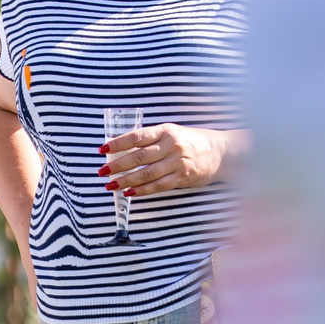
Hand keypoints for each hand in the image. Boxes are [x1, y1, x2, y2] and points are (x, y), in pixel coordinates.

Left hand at [101, 124, 242, 193]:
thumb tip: (124, 148)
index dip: (118, 143)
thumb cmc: (193, 141)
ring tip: (111, 185)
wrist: (222, 152)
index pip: (137, 136)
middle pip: (138, 157)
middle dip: (117, 165)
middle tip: (102, 171)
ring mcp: (177, 163)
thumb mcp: (173, 133)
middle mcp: (171, 146)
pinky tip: (130, 192)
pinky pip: (158, 186)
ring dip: (126, 180)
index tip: (103, 149)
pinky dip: (142, 190)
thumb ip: (152, 140)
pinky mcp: (182, 178)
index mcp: (166, 131)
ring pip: (146, 174)